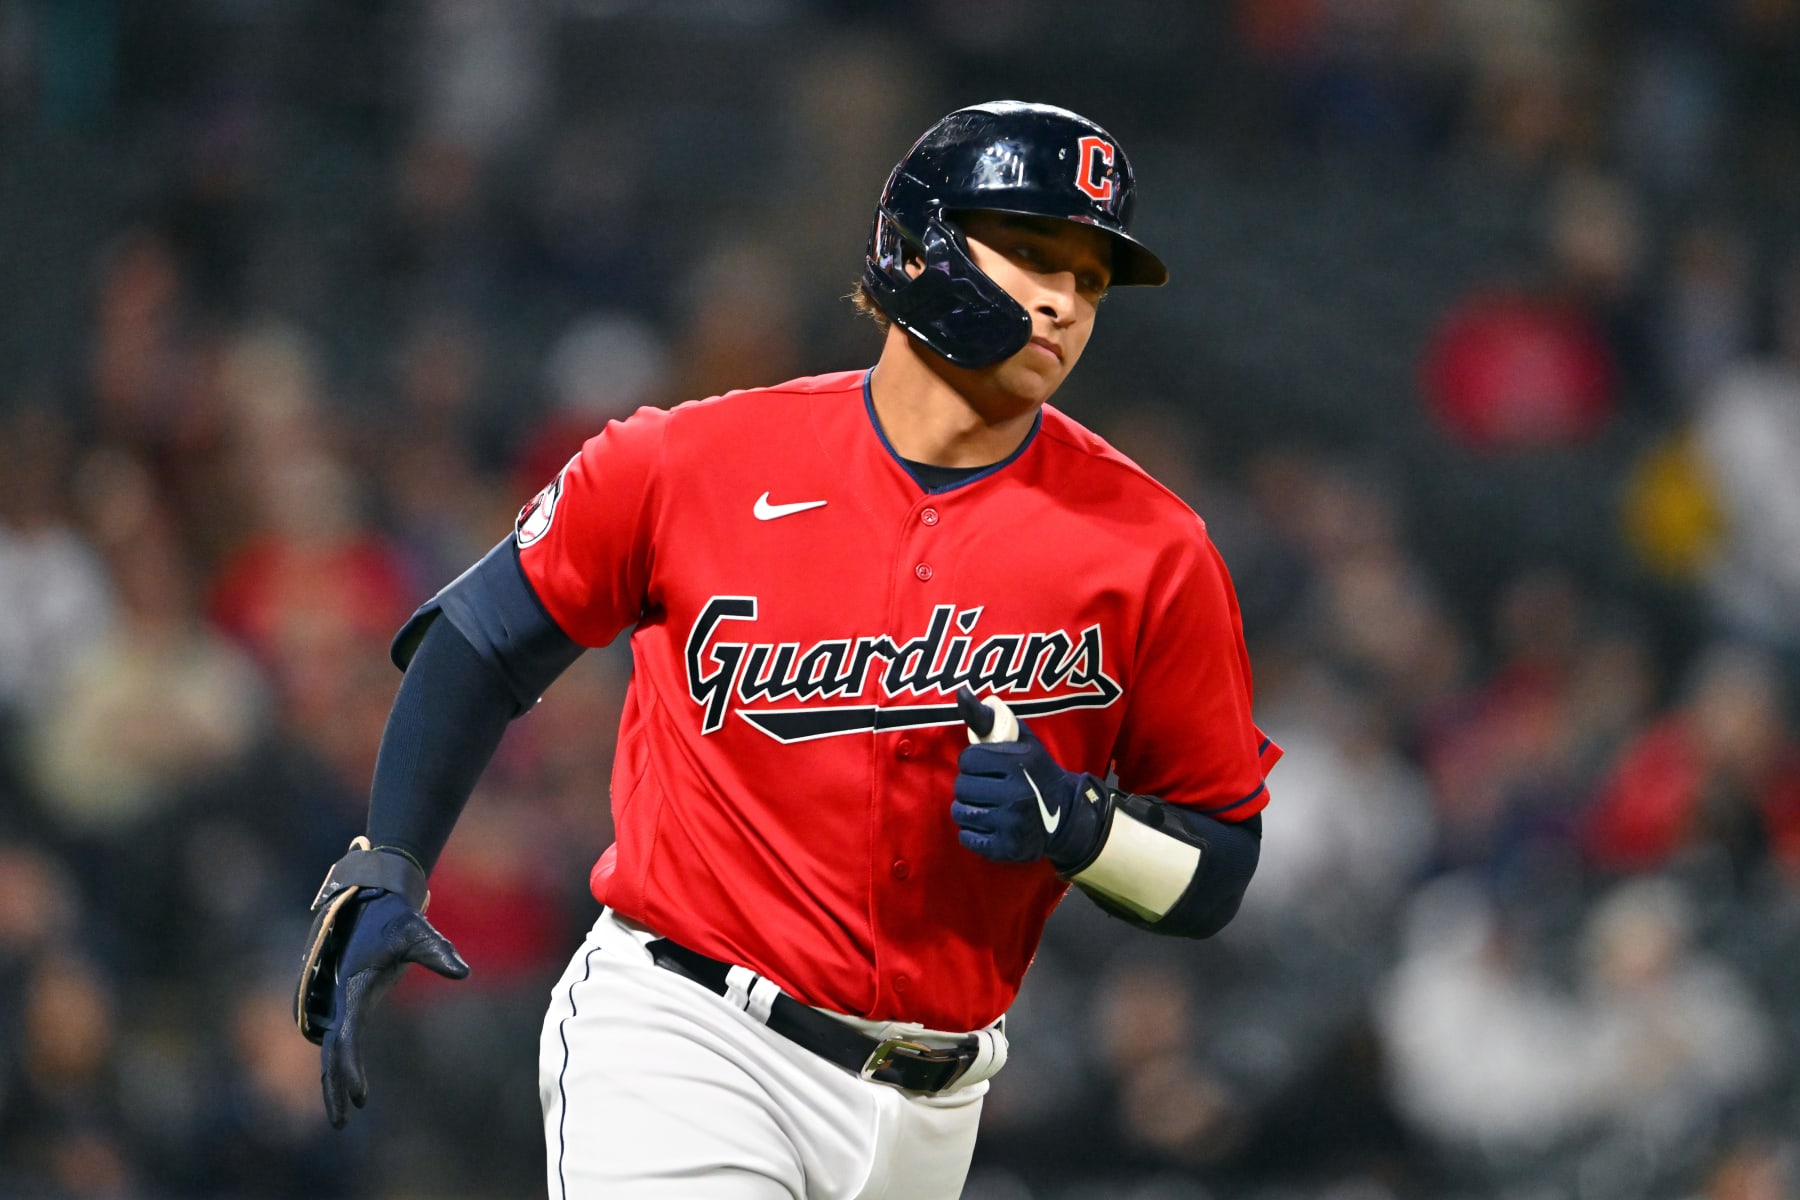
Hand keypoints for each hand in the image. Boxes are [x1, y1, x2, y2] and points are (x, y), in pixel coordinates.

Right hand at [313, 890, 467, 1127]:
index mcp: (352, 987)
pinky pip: (338, 1040)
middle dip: (335, 1086)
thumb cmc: (394, 918)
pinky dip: (339, 1065)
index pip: (346, 1035)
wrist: (371, 900)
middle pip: (332, 1051)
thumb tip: (463, 972)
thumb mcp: (417, 931)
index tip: (359, 1095)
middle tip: (343, 1121)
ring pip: (331, 1049)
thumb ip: (437, 951)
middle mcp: (341, 998)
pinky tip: (348, 1088)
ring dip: (334, 1081)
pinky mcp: (348, 1001)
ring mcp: (341, 1001)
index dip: (349, 1066)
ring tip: (344, 1117)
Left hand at [953, 687, 1103, 869]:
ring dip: (969, 808)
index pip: (968, 760)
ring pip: (961, 812)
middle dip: (971, 785)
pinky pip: (967, 838)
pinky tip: (990, 824)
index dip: (974, 762)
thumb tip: (961, 692)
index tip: (987, 766)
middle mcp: (1016, 794)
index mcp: (1019, 763)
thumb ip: (991, 718)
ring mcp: (1011, 824)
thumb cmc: (1037, 772)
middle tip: (988, 787)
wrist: (1065, 816)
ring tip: (987, 805)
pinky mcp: (1006, 847)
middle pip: (962, 786)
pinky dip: (973, 832)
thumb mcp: (1023, 740)